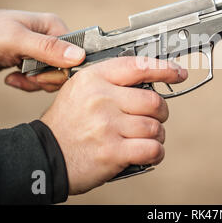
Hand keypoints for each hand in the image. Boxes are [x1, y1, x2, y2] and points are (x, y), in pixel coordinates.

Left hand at [0, 7, 85, 91]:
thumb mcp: (17, 40)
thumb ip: (49, 49)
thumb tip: (80, 56)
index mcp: (54, 27)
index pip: (75, 55)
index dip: (62, 70)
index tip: (41, 76)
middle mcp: (51, 38)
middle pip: (64, 68)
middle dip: (45, 79)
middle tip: (26, 76)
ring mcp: (40, 51)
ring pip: (52, 77)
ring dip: (34, 83)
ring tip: (16, 76)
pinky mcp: (30, 62)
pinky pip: (39, 79)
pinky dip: (26, 83)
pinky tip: (12, 78)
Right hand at [40, 56, 187, 194]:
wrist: (44, 155)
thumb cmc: (67, 123)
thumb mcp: (81, 90)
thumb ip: (111, 82)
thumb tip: (149, 79)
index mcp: (94, 79)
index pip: (138, 67)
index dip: (164, 69)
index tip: (177, 73)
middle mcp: (101, 99)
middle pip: (154, 101)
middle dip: (160, 113)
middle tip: (153, 118)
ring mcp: (107, 126)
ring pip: (155, 127)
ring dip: (157, 135)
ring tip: (145, 138)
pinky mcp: (112, 152)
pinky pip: (152, 149)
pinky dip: (156, 153)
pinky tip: (148, 152)